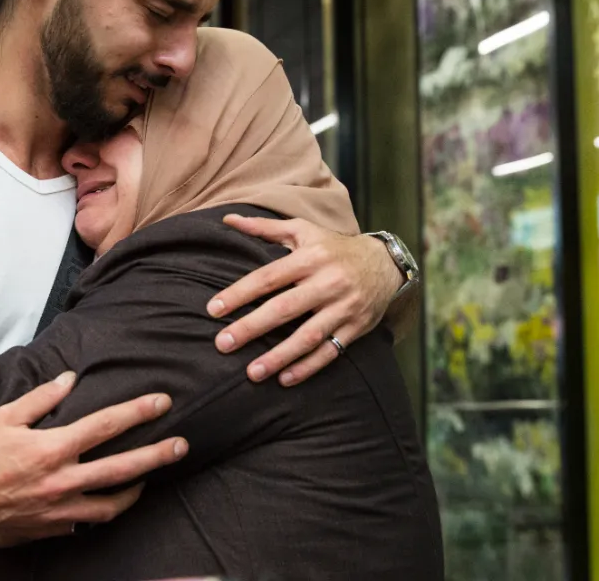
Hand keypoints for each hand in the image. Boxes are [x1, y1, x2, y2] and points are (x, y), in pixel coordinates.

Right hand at [0, 371, 187, 546]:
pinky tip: (112, 499)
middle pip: (123, 468)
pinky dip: (104, 509)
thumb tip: (69, 380)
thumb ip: (41, 399)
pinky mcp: (53, 529)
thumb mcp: (3, 417)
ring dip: (136, 490)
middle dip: (156, 455)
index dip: (137, 412)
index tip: (161, 402)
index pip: (105, 425)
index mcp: (52, 448)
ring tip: (150, 478)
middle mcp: (62, 480)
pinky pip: (89, 521)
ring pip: (112, 504)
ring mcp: (60, 510)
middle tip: (181, 446)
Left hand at [207, 215, 403, 386]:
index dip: (240, 293)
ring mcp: (343, 307)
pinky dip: (307, 368)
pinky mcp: (355, 328)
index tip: (214, 310)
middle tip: (223, 344)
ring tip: (252, 373)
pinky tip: (284, 379)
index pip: (268, 277)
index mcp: (310, 257)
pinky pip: (330, 352)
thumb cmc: (332, 247)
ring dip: (279, 357)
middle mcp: (328, 282)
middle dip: (251, 328)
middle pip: (284, 309)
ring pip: (308, 336)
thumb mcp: (303, 230)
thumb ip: (264, 228)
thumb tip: (228, 219)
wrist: (384, 264)